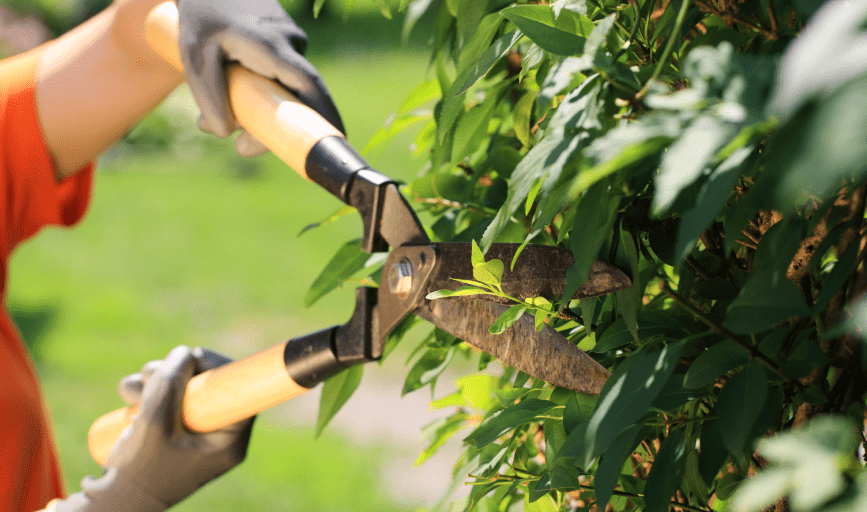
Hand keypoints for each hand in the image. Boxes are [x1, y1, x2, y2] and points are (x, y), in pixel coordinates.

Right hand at [53, 346, 254, 511]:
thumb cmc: (138, 472)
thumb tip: (185, 353)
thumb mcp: (154, 424)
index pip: (241, 392)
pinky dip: (149, 392)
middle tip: (148, 374)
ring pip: (186, 389)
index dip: (219, 368)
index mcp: (228, 441)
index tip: (195, 358)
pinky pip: (170, 400)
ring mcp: (196, 433)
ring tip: (129, 391)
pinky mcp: (176, 430)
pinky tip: (129, 397)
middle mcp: (217, 436)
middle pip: (210, 386)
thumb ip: (170, 385)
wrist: (112, 503)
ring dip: (156, 380)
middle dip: (177, 372)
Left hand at [177, 0, 344, 155]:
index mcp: (272, 46)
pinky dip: (259, 94)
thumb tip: (224, 133)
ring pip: (285, 89)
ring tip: (216, 117)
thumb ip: (209, 97)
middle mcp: (290, 43)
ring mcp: (291, 41)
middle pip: (298, 98)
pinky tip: (229, 90)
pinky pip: (280, 78)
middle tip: (242, 147)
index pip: (309, 86)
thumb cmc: (201, 16)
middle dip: (277, 128)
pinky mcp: (285, 44)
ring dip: (259, 110)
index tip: (337, 141)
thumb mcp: (195, 56)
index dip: (325, 115)